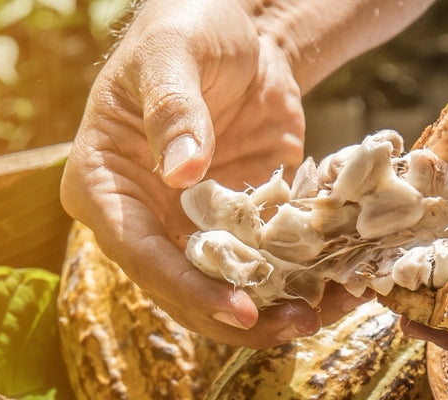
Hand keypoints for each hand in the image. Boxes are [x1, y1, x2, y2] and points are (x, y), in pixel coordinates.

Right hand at [59, 1, 337, 346]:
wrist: (236, 29)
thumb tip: (181, 173)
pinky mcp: (239, 226)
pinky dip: (303, 281)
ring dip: (276, 310)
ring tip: (331, 310)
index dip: (190, 289)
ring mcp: (190, 228)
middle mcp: (140, 219)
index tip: (242, 309)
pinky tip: (345, 285)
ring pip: (225, 291)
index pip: (140, 254)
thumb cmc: (185, 26)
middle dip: (240, 316)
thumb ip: (173, 108)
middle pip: (182, 291)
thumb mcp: (172, 53)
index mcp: (102, 184)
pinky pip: (266, 266)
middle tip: (301, 322)